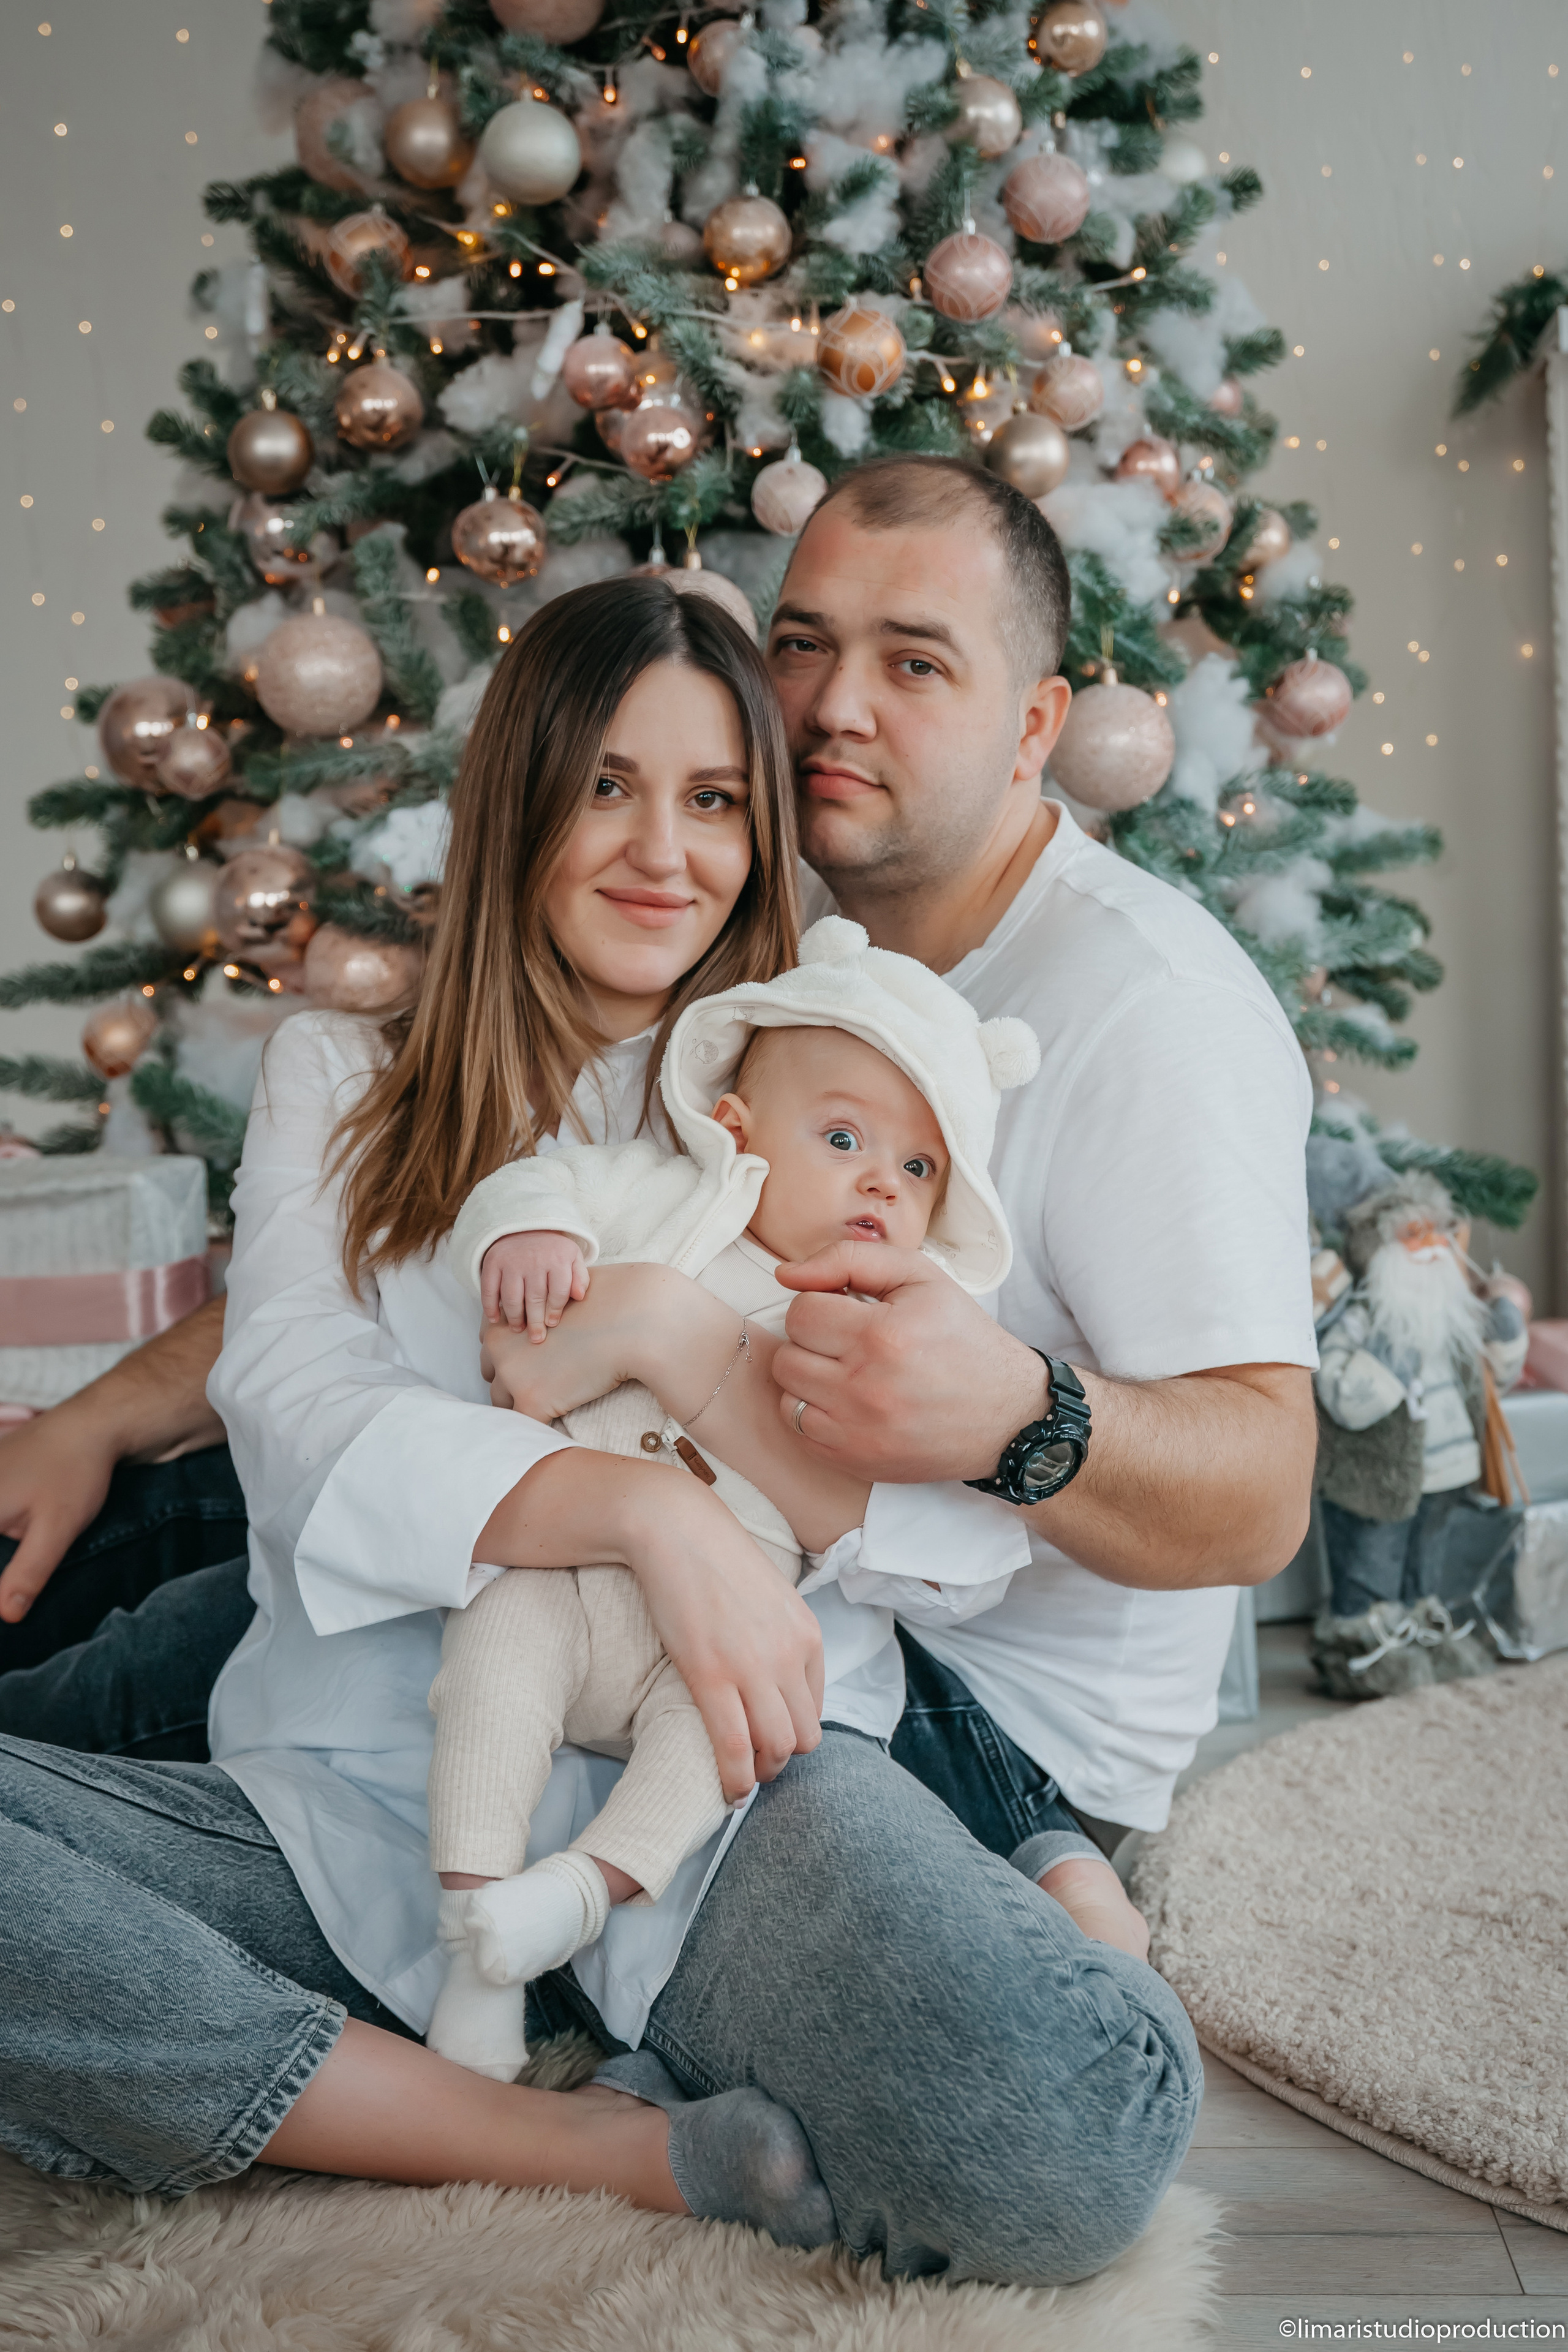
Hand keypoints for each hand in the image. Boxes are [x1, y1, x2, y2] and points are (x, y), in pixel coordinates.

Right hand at [0, 1400, 117, 1622]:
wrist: (92, 1424)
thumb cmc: (74, 1473)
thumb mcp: (56, 1530)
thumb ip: (27, 1574)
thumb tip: (6, 1616)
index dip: (1, 1576)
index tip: (11, 1594)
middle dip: (4, 1563)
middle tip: (20, 1587)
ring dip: (5, 1554)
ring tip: (29, 1554)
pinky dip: (6, 1529)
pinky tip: (20, 1534)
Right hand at [476, 1448, 824, 1801]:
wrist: (675, 1528)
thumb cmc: (715, 1558)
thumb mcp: (769, 1594)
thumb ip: (780, 1635)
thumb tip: (774, 1676)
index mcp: (807, 1634)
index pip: (817, 1707)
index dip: (794, 1733)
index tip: (772, 1741)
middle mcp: (789, 1655)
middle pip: (803, 1735)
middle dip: (782, 1759)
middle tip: (758, 1766)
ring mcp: (753, 1668)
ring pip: (776, 1748)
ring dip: (761, 1773)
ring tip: (743, 1779)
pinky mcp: (712, 1676)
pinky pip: (733, 1746)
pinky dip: (735, 1777)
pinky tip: (728, 1789)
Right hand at [481, 1230, 589, 1339]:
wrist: (526, 1226)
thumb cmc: (552, 1249)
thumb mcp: (572, 1256)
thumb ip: (580, 1277)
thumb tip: (579, 1297)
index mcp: (558, 1258)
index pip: (558, 1292)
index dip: (555, 1311)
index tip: (551, 1324)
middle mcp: (534, 1259)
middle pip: (535, 1298)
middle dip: (535, 1322)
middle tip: (536, 1338)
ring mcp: (512, 1261)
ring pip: (512, 1297)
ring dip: (514, 1317)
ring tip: (518, 1329)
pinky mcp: (494, 1261)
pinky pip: (489, 1289)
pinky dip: (490, 1306)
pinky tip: (495, 1319)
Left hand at [482, 1263, 680, 1423]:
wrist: (630, 1322)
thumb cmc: (602, 1305)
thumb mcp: (557, 1300)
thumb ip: (535, 1316)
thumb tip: (533, 1335)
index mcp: (502, 1320)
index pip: (490, 1346)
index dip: (511, 1355)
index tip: (530, 1359)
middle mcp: (497, 1348)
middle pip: (492, 1375)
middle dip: (512, 1380)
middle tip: (541, 1381)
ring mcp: (512, 1377)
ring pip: (503, 1402)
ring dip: (522, 1404)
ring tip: (550, 1403)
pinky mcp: (533, 1402)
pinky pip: (525, 1424)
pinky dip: (538, 1424)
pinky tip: (557, 1419)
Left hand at [773, 1241, 1045, 1484]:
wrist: (1007, 1415)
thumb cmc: (963, 1339)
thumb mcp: (920, 1277)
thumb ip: (849, 1259)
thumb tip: (785, 1274)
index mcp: (882, 1335)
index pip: (801, 1312)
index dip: (821, 1304)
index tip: (848, 1311)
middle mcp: (865, 1388)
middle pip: (787, 1355)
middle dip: (812, 1341)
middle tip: (848, 1341)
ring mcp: (858, 1431)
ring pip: (787, 1395)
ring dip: (809, 1378)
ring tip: (846, 1370)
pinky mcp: (856, 1460)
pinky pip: (800, 1432)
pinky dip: (816, 1414)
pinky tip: (847, 1401)